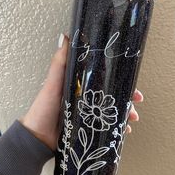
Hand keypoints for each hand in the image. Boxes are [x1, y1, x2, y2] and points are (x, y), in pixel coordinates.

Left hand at [19, 34, 143, 150]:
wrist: (37, 137)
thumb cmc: (43, 108)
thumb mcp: (52, 83)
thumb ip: (59, 63)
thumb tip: (65, 37)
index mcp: (80, 85)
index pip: (105, 79)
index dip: (121, 80)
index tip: (133, 84)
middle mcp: (86, 98)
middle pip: (113, 95)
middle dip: (128, 100)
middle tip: (137, 105)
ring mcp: (88, 113)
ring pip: (112, 111)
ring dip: (125, 115)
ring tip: (131, 121)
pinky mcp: (88, 127)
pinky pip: (106, 126)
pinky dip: (117, 128)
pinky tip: (124, 132)